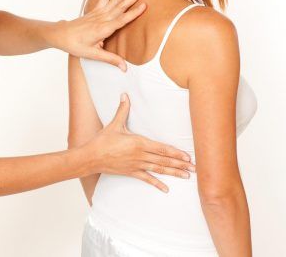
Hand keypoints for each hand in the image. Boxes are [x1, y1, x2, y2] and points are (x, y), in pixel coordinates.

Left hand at [48, 0, 146, 70]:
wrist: (60, 35)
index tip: (144, 6)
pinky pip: (104, 0)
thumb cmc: (75, 44)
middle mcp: (101, 19)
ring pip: (114, 2)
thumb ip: (110, 59)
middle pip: (120, 7)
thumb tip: (124, 67)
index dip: (133, 13)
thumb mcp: (93, 54)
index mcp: (102, 29)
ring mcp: (97, 14)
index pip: (121, 20)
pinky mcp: (94, 12)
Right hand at [81, 94, 195, 192]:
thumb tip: (124, 95)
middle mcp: (140, 155)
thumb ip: (123, 110)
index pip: (162, 148)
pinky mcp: (131, 173)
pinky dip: (157, 184)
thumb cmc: (103, 141)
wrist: (91, 157)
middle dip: (180, 164)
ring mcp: (137, 165)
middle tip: (194, 169)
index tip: (188, 156)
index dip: (176, 153)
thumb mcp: (115, 124)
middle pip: (164, 160)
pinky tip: (166, 189)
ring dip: (174, 173)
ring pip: (159, 169)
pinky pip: (146, 179)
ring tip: (186, 176)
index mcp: (139, 143)